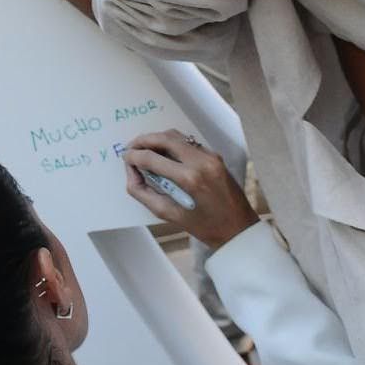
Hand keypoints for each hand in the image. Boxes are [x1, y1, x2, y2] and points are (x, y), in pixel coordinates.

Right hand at [123, 129, 258, 249]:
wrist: (239, 228)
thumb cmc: (205, 227)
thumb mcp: (169, 215)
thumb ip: (144, 193)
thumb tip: (131, 174)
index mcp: (189, 178)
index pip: (152, 158)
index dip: (134, 157)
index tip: (125, 159)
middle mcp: (200, 161)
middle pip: (163, 138)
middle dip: (143, 141)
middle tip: (131, 148)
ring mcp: (210, 156)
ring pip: (176, 136)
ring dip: (157, 139)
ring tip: (144, 149)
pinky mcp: (215, 155)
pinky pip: (188, 142)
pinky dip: (171, 144)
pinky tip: (164, 154)